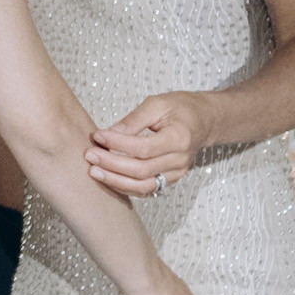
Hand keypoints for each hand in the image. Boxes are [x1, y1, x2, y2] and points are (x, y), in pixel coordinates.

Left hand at [82, 92, 203, 198]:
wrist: (205, 121)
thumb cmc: (182, 108)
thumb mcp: (158, 103)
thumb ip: (134, 119)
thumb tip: (110, 133)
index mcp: (179, 138)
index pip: (144, 147)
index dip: (118, 144)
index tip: (98, 135)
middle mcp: (180, 160)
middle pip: (141, 170)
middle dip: (111, 164)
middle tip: (89, 154)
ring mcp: (177, 173)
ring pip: (143, 186)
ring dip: (115, 181)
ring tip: (94, 172)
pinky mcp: (170, 180)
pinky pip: (146, 190)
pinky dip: (126, 187)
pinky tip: (108, 179)